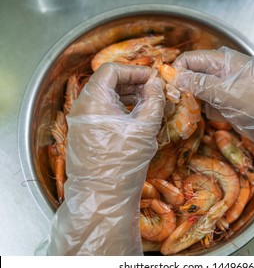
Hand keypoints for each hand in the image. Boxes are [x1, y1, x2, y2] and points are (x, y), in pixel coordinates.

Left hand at [46, 63, 164, 254]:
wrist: (102, 197)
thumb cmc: (122, 162)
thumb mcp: (144, 128)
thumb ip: (153, 100)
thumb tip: (157, 83)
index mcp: (93, 100)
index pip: (112, 70)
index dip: (135, 71)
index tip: (153, 79)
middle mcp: (83, 107)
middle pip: (108, 82)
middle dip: (134, 83)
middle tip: (154, 91)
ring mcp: (82, 121)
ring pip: (107, 98)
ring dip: (129, 97)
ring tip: (149, 105)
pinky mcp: (87, 134)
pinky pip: (104, 113)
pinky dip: (121, 110)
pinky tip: (137, 118)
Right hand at [172, 47, 253, 182]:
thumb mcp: (231, 91)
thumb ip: (202, 85)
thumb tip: (176, 79)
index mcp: (221, 62)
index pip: (189, 61)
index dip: (176, 73)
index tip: (166, 91)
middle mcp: (220, 75)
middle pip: (191, 77)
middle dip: (179, 90)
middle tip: (168, 107)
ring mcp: (224, 92)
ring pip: (197, 94)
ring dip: (187, 104)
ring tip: (176, 116)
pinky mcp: (228, 108)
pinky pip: (207, 107)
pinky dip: (199, 114)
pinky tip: (191, 122)